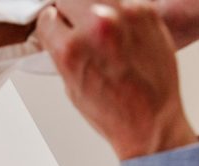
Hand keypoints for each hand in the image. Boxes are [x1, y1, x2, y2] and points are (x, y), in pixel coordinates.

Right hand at [36, 0, 198, 159]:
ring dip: (93, 8)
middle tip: (78, 27)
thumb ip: (62, 50)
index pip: (47, 16)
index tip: (58, 28)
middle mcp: (97, 25)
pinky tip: (122, 34)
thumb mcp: (71, 85)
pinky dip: (119, 13)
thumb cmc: (114, 112)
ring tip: (101, 31)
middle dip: (70, 11)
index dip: (52, 25)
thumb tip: (59, 29)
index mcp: (71, 48)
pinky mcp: (147, 11)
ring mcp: (125, 14)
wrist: (151, 121)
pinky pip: (123, 1)